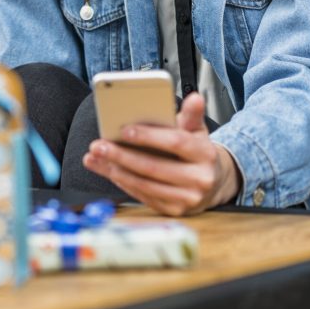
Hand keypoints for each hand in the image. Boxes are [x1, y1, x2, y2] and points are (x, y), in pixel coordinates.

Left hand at [82, 92, 241, 215]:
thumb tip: (195, 98)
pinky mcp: (174, 211)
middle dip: (122, 156)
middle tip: (99, 146)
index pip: (176, 143)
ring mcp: (187, 199)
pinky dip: (123, 182)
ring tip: (96, 158)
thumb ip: (192, 115)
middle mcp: (199, 180)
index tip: (124, 130)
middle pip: (154, 167)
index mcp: (206, 154)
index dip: (149, 136)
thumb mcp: (197, 131)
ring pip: (145, 185)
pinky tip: (108, 170)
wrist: (213, 183)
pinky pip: (143, 196)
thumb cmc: (197, 151)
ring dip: (116, 171)